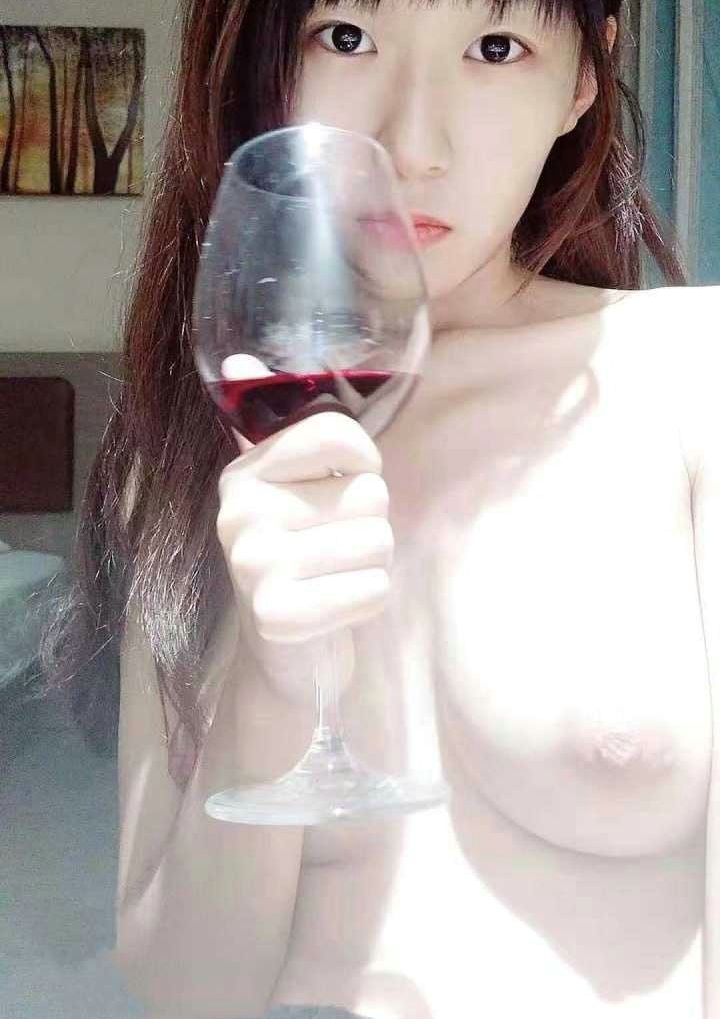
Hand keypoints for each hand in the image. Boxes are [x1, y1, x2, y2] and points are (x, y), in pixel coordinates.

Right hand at [216, 356, 393, 696]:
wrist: (284, 657)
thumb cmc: (302, 558)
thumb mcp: (287, 488)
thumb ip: (273, 424)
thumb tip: (240, 360)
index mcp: (244, 473)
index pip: (336, 432)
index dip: (363, 461)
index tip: (344, 484)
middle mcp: (239, 513)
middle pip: (369, 492)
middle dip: (369, 524)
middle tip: (334, 549)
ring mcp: (253, 566)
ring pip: (378, 539)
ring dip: (374, 563)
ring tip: (337, 576)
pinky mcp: (278, 616)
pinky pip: (373, 588)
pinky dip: (370, 599)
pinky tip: (339, 606)